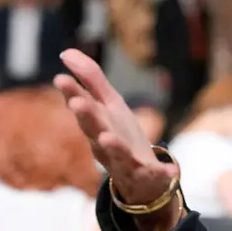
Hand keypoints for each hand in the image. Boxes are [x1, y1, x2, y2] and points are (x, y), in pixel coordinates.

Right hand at [54, 49, 175, 205]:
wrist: (140, 178)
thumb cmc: (119, 135)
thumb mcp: (108, 105)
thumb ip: (90, 80)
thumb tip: (66, 52)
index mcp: (98, 123)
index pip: (84, 105)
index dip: (73, 92)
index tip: (60, 78)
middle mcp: (106, 142)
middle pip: (94, 129)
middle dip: (86, 116)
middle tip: (76, 104)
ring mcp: (126, 160)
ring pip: (117, 154)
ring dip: (112, 146)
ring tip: (106, 137)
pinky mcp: (148, 174)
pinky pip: (156, 174)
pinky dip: (163, 172)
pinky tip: (172, 169)